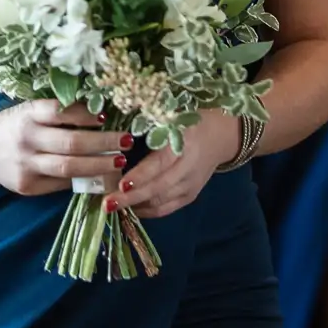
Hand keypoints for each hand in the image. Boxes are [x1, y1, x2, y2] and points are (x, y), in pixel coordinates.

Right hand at [0, 100, 128, 197]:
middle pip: (71, 142)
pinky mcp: (26, 186)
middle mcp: (27, 139)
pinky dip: (82, 179)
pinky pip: (60, 183)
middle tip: (126, 141)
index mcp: (29, 114)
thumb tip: (102, 115)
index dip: (85, 114)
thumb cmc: (16, 125)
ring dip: (98, 164)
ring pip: (68, 167)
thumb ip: (60, 113)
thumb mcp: (31, 111)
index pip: (61, 112)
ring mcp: (26, 165)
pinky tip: (99, 175)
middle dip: (103, 142)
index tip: (107, 115)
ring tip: (119, 161)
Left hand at [121, 113, 241, 219]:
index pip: (160, 163)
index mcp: (184, 142)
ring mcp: (190, 185)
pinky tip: (130, 208)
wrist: (220, 136)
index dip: (141, 175)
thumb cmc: (188, 121)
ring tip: (112, 205)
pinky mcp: (190, 196)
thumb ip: (147, 126)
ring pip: (160, 202)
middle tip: (107, 203)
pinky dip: (146, 211)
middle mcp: (188, 167)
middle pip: (158, 188)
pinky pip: (165, 209)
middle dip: (131, 197)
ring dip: (135, 205)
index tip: (121, 184)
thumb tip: (115, 137)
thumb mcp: (170, 117)